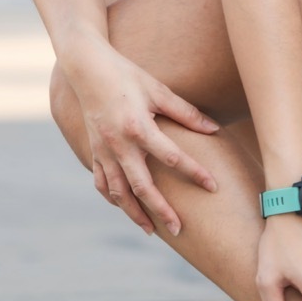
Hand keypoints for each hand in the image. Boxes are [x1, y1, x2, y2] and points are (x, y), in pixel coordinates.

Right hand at [64, 43, 219, 234]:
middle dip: (161, 210)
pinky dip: (113, 197)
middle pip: (143, 187)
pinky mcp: (94, 151)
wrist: (87, 69)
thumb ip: (186, 113)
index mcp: (138, 127)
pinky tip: (124, 207)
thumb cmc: (127, 76)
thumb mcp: (158, 90)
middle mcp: (119, 145)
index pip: (172, 157)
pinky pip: (101, 182)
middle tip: (179, 229)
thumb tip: (214, 129)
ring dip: (134, 213)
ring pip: (118, 192)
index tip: (213, 186)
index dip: (195, 173)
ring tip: (151, 230)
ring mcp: (104, 151)